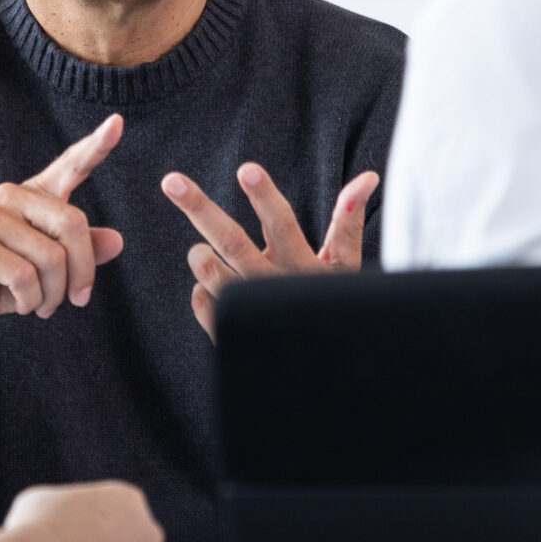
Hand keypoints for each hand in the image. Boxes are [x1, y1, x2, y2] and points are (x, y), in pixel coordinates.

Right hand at [0, 114, 126, 343]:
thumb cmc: (5, 281)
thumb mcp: (51, 269)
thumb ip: (82, 252)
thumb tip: (117, 241)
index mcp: (35, 196)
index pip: (69, 166)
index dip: (95, 146)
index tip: (117, 122)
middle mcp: (12, 197)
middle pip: (72, 224)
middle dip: (82, 272)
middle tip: (77, 300)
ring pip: (51, 258)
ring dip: (53, 294)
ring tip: (42, 305)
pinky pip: (25, 276)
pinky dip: (31, 300)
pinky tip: (21, 303)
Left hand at [161, 163, 379, 341]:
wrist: (315, 372)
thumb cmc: (329, 303)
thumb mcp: (344, 266)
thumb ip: (347, 221)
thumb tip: (369, 177)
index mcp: (302, 266)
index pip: (281, 224)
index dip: (265, 196)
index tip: (246, 168)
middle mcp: (272, 286)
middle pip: (232, 241)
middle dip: (200, 208)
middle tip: (171, 181)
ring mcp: (247, 310)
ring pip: (208, 271)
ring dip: (200, 255)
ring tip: (203, 249)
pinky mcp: (226, 332)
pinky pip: (199, 299)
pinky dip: (203, 288)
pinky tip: (219, 290)